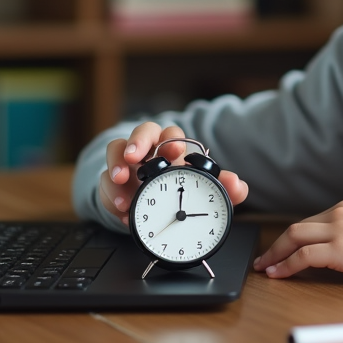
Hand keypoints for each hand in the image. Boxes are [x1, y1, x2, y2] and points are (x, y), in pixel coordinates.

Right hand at [98, 121, 249, 225]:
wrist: (152, 209)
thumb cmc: (177, 190)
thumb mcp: (200, 191)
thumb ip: (222, 189)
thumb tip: (238, 186)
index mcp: (172, 149)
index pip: (171, 133)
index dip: (172, 139)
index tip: (175, 150)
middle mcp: (148, 151)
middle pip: (141, 132)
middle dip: (137, 142)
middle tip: (135, 158)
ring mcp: (126, 165)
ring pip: (116, 150)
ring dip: (116, 165)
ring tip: (120, 181)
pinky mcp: (110, 182)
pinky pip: (104, 182)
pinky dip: (110, 195)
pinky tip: (122, 210)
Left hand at [252, 201, 342, 287]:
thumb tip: (336, 254)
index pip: (309, 223)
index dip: (291, 238)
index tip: (280, 249)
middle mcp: (339, 214)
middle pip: (296, 228)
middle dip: (276, 244)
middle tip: (264, 259)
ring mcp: (338, 229)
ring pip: (294, 237)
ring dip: (276, 254)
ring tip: (265, 269)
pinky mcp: (340, 248)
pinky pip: (303, 256)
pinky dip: (287, 265)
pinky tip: (279, 275)